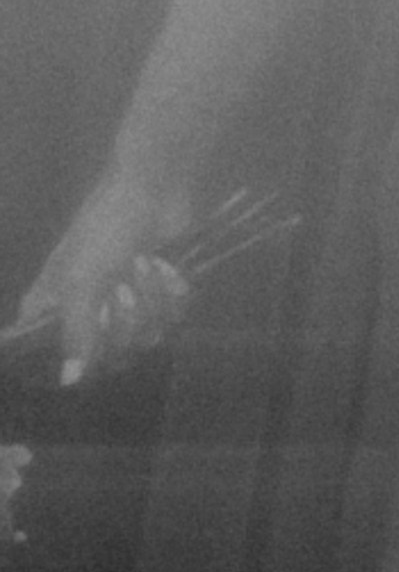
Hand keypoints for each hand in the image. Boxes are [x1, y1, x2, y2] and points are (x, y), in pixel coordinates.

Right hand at [23, 164, 209, 385]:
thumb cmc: (104, 230)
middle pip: (112, 353)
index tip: (93, 335)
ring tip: (145, 264)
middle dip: (125, 319)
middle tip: (122, 286)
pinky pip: (174, 316)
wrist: (155, 189)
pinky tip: (167, 265)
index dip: (80, 354)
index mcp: (51, 309)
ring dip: (152, 299)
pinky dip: (173, 291)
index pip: (56, 358)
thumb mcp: (81, 281)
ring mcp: (125, 304)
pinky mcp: (162, 293)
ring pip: (148, 335)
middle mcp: (85, 311)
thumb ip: (76, 333)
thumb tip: (69, 382)